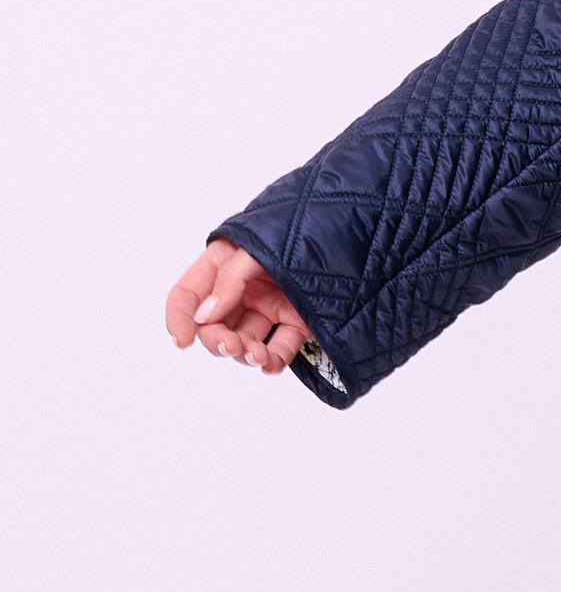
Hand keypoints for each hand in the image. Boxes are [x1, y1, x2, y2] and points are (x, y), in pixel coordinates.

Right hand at [165, 237, 313, 374]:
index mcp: (224, 265)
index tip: (184, 340)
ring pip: (245, 341)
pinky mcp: (298, 322)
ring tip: (258, 355)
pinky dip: (273, 361)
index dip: (179, 318)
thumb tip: (206, 316)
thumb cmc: (301, 228)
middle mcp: (243, 289)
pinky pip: (278, 348)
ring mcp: (270, 307)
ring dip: (245, 354)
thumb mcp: (257, 247)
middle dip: (218, 341)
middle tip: (232, 346)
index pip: (188, 294)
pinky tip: (271, 364)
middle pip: (215, 326)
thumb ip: (230, 278)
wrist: (350, 232)